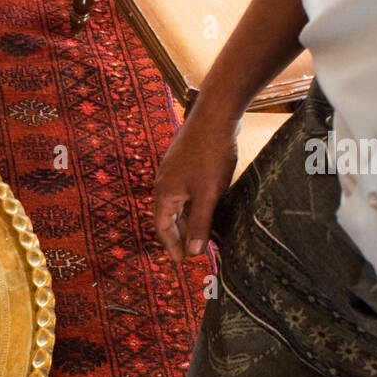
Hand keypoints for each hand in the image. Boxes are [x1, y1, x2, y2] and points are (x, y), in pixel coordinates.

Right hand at [152, 112, 238, 261]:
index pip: (163, 228)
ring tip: (198, 234)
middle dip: (178, 236)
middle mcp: (164, 184)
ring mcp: (173, 172)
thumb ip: (200, 223)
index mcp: (165, 194)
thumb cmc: (211, 154)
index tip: (181, 262)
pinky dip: (190, 205)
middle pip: (167, 217)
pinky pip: (183, 191)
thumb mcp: (208, 194)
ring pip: (176, 204)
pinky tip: (204, 207)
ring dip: (185, 220)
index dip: (172, 246)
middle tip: (190, 252)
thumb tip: (193, 251)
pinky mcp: (183, 162)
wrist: (214, 115)